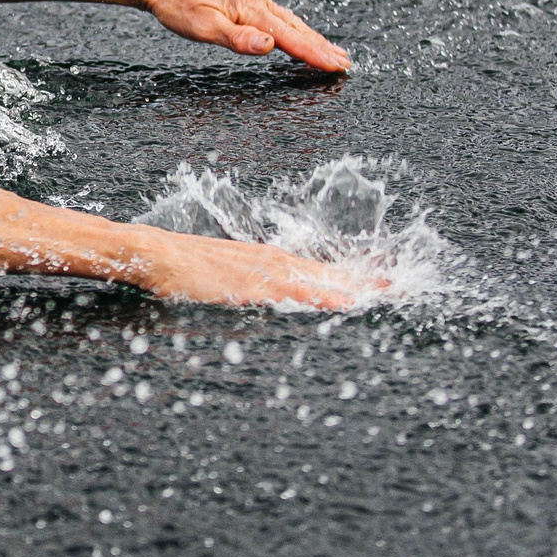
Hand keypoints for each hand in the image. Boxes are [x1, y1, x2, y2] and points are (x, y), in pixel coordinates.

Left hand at [133, 0, 350, 72]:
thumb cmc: (178, 5)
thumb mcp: (204, 28)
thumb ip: (238, 39)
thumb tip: (269, 46)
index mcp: (252, 9)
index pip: (291, 38)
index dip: (315, 54)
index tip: (336, 65)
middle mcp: (257, 0)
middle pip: (297, 28)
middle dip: (321, 46)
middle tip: (344, 62)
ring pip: (289, 20)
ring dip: (311, 36)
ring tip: (329, 49)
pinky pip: (277, 14)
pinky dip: (293, 26)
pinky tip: (294, 30)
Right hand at [138, 230, 386, 309]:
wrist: (155, 253)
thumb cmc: (180, 265)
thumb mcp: (220, 273)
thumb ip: (245, 283)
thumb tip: (259, 296)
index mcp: (267, 259)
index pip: (319, 267)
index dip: (351, 274)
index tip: (380, 278)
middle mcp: (273, 260)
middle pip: (330, 271)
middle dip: (366, 279)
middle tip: (400, 284)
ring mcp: (265, 271)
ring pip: (322, 279)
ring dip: (355, 286)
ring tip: (387, 293)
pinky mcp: (254, 285)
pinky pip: (299, 292)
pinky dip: (326, 296)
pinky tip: (345, 303)